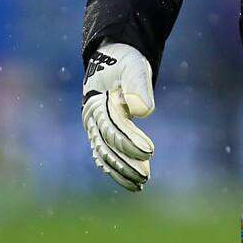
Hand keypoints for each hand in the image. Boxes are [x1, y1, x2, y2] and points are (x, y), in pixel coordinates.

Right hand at [82, 42, 155, 191]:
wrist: (112, 57)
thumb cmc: (124, 62)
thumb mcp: (133, 67)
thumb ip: (137, 87)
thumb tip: (141, 111)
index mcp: (97, 103)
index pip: (113, 128)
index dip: (129, 142)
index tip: (150, 151)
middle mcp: (92, 118)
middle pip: (106, 146)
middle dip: (125, 164)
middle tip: (146, 177)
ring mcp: (93, 126)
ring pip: (104, 154)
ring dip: (121, 171)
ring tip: (141, 184)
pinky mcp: (99, 132)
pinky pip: (105, 154)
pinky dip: (115, 169)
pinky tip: (130, 182)